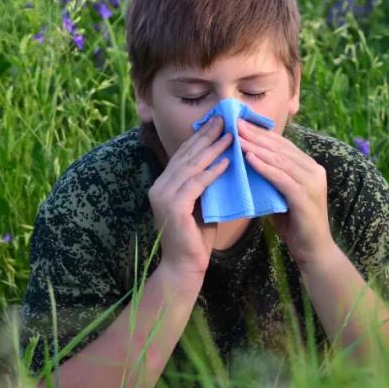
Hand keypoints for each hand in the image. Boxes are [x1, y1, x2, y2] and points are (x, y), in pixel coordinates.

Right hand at [147, 115, 232, 276]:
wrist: (185, 267)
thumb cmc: (196, 238)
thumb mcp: (201, 204)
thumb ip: (204, 185)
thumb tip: (224, 160)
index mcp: (163, 185)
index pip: (183, 156)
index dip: (200, 138)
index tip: (217, 122)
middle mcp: (159, 187)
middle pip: (186, 156)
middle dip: (206, 136)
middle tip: (224, 120)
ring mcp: (163, 196)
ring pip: (191, 166)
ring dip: (212, 149)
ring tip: (230, 135)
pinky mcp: (173, 207)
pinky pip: (196, 184)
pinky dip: (212, 172)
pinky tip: (227, 161)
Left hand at [236, 119, 336, 267]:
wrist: (314, 251)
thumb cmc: (295, 224)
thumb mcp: (281, 195)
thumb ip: (271, 179)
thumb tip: (247, 163)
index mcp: (309, 167)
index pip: (283, 144)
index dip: (261, 133)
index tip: (240, 123)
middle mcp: (314, 170)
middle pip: (280, 148)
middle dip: (256, 135)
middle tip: (235, 124)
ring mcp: (312, 183)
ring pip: (280, 160)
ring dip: (257, 147)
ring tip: (237, 138)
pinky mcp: (305, 197)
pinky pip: (281, 178)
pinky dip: (264, 167)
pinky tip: (249, 159)